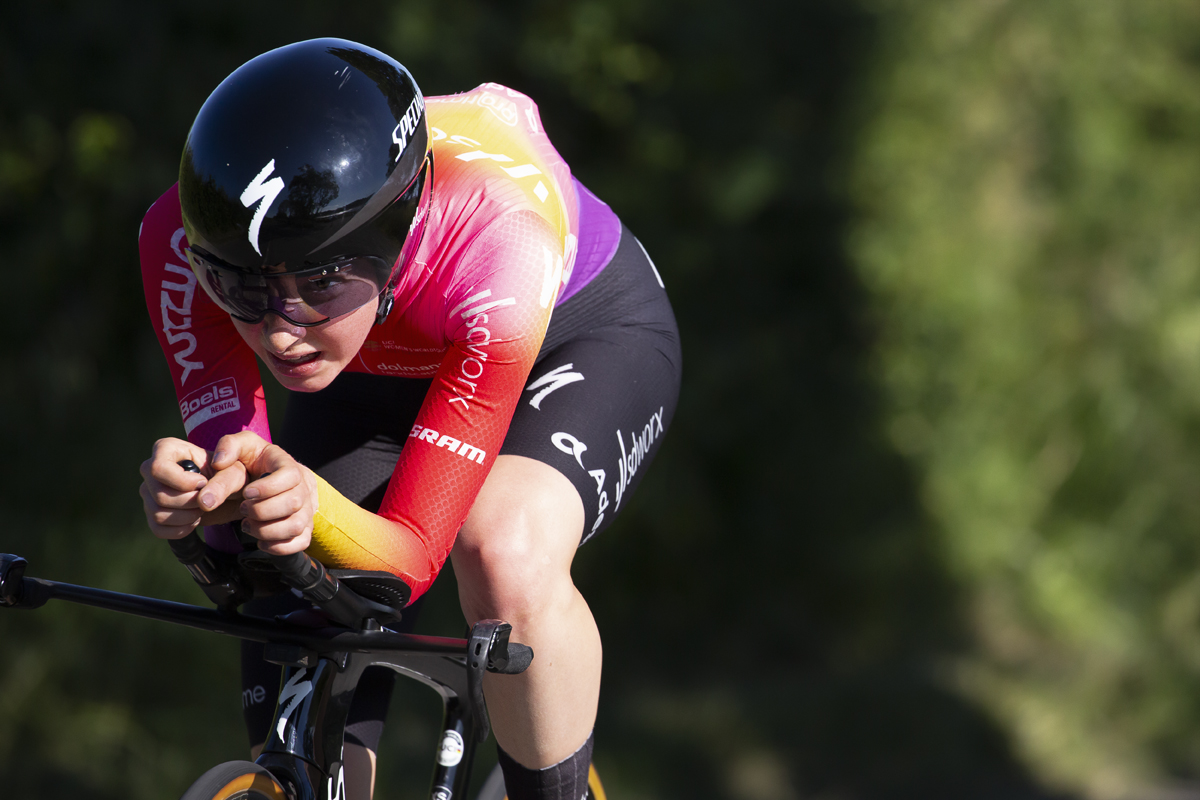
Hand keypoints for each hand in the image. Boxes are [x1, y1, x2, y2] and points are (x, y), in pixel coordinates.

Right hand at [138, 437, 244, 539]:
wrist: (226, 487)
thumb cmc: (228, 471)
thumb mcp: (234, 469)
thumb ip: (222, 480)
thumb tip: (203, 501)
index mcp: (166, 449)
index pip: (158, 468)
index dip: (182, 481)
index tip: (203, 483)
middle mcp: (150, 469)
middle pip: (159, 495)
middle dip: (189, 502)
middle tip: (207, 496)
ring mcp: (148, 492)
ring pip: (158, 514)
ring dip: (187, 516)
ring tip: (203, 507)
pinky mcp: (151, 512)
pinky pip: (158, 529)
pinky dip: (180, 529)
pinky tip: (194, 520)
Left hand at [214, 431, 318, 555]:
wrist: (271, 476)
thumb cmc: (256, 461)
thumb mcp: (243, 446)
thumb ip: (229, 446)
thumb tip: (219, 462)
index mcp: (288, 465)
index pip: (290, 476)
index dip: (269, 487)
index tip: (246, 493)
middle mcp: (303, 487)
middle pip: (293, 503)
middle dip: (262, 510)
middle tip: (242, 508)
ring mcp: (306, 509)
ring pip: (296, 526)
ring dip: (267, 530)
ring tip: (247, 524)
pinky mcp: (304, 528)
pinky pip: (301, 542)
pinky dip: (279, 546)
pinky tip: (261, 541)